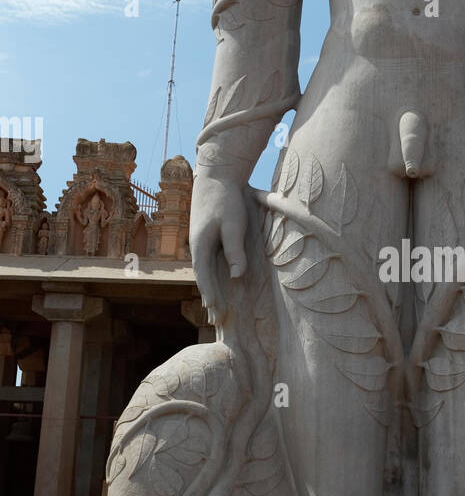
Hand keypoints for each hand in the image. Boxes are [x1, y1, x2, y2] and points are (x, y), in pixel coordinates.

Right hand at [189, 174, 248, 324]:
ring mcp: (200, 241)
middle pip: (203, 277)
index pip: (204, 275)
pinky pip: (208, 262)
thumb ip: (235, 250)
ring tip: (215, 309)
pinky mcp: (206, 237)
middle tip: (217, 319)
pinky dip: (212, 277)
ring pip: (205, 271)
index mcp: (200, 244)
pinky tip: (218, 284)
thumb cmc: (226, 200)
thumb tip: (236, 276)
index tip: (215, 310)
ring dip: (210, 289)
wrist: (217, 176)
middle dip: (210, 298)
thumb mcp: (233, 225)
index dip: (210, 293)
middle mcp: (197, 245)